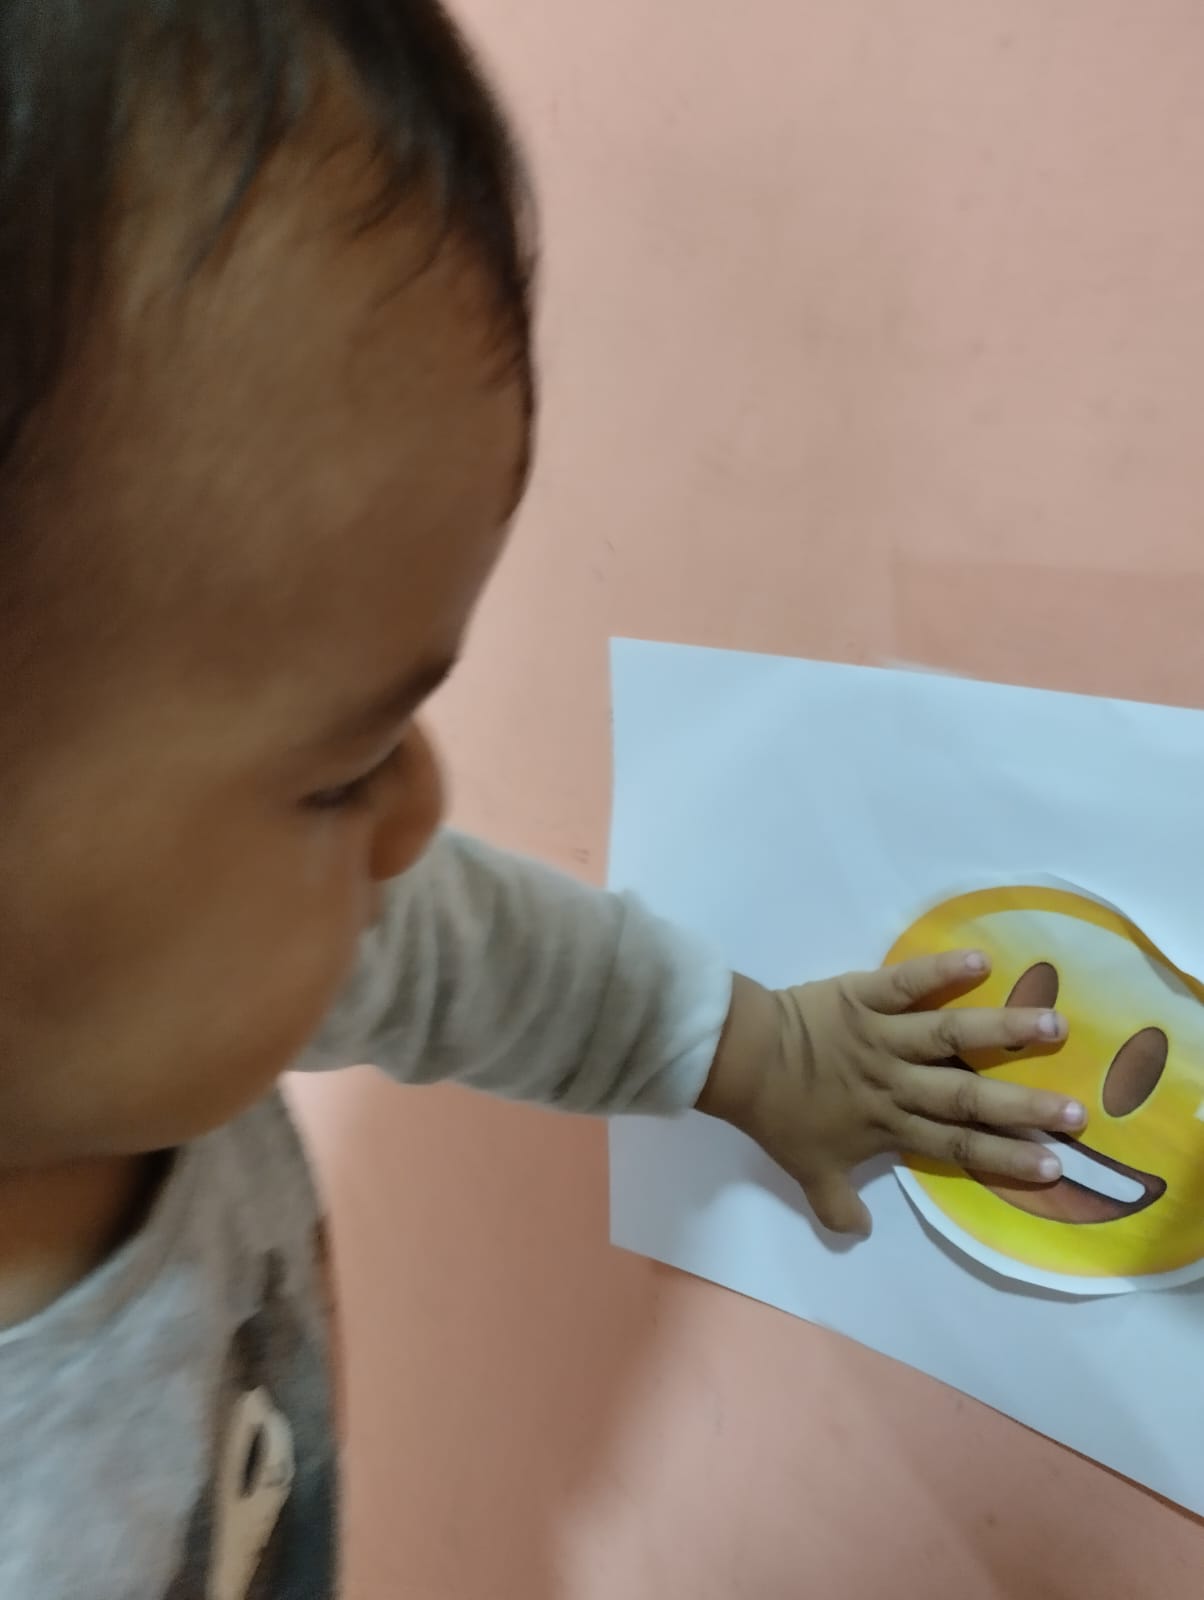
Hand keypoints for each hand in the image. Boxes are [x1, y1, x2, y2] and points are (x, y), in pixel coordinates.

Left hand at [696, 949, 1084, 1236]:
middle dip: (1024, 1107)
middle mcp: (896, 1083)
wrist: (737, 1059)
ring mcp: (883, 1037)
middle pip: (968, 1097)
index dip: (1005, 1158)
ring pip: (952, 1035)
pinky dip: (941, 970)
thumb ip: (835, 1203)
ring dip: (1004, 1029)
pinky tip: (982, 960)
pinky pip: (907, 983)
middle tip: (1077, 1111)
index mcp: (888, 1124)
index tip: (1055, 1165)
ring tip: (1054, 1023)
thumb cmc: (776, 1113)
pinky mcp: (864, 996)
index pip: (956, 1147)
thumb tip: (858, 1233)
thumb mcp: (806, 1168)